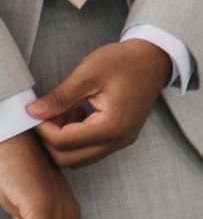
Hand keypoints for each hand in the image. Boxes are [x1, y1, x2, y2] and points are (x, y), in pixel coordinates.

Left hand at [28, 39, 170, 169]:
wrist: (154, 58)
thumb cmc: (124, 61)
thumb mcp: (88, 74)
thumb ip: (59, 97)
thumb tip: (32, 112)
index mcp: (111, 126)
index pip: (64, 142)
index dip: (42, 129)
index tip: (34, 112)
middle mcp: (118, 140)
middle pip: (68, 159)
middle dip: (50, 140)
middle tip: (46, 114)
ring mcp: (121, 142)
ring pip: (78, 159)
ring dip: (63, 142)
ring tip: (62, 113)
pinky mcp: (121, 138)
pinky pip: (90, 151)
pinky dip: (76, 140)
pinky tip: (76, 116)